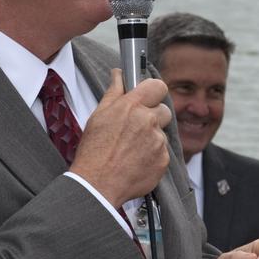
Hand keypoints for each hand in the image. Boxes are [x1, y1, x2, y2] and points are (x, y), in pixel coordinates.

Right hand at [70, 70, 171, 207]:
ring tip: (131, 149)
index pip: (157, 86)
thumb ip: (114, 92)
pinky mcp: (163, 160)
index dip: (154, 91)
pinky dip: (152, 156)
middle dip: (153, 117)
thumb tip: (119, 74)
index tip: (149, 96)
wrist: (97, 184)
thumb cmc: (94, 151)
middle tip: (136, 128)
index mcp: (132, 106)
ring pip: (161, 134)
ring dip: (151, 139)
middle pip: (164, 110)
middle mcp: (148, 121)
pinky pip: (162, 153)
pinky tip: (135, 161)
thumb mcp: (99, 116)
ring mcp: (157, 142)